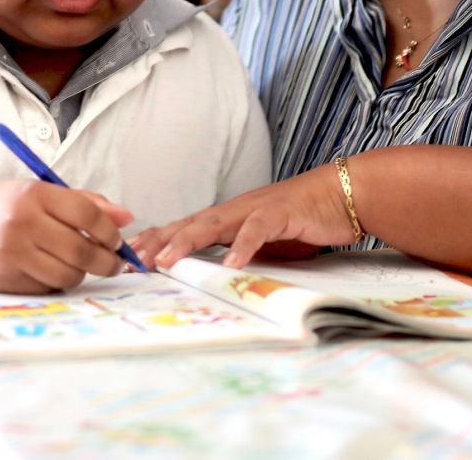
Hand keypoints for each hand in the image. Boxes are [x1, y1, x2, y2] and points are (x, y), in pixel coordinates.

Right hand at [0, 180, 133, 293]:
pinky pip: (48, 287)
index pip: (87, 214)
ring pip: (68, 274)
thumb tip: (127, 217)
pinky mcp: (6, 279)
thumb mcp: (39, 192)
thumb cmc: (0, 206)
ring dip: (82, 273)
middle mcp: (23, 223)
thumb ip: (84, 203)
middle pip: (81, 249)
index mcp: (35, 194)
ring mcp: (13, 254)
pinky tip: (51, 270)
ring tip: (80, 265)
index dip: (109, 230)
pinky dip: (58, 282)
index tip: (117, 240)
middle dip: (106, 261)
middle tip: (114, 263)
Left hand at [134, 165, 356, 269]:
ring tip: (167, 259)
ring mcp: (256, 209)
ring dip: (187, 240)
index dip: (158, 239)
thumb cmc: (301, 220)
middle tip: (134, 258)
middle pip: (190, 224)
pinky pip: (257, 229)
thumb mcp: (264, 243)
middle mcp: (236, 210)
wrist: (340, 195)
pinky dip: (244, 245)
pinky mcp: (280, 213)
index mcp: (229, 218)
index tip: (132, 255)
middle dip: (160, 240)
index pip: (186, 227)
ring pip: (214, 223)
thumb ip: (240, 253)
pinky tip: (232, 263)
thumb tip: (217, 275)